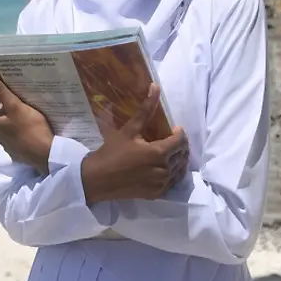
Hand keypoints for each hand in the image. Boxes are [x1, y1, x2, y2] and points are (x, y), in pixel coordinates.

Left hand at [0, 69, 53, 174]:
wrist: (46, 154)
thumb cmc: (31, 128)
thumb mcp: (16, 106)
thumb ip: (0, 90)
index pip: (3, 105)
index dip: (15, 100)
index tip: (27, 100)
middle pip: (10, 117)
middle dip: (19, 113)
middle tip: (35, 110)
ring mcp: (9, 147)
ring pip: (16, 129)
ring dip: (24, 125)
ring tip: (38, 122)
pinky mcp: (19, 155)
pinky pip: (23, 141)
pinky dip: (28, 137)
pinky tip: (37, 134)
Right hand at [81, 84, 188, 203]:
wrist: (97, 179)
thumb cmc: (112, 152)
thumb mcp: (129, 129)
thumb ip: (146, 110)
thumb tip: (156, 87)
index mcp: (158, 153)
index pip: (181, 141)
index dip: (180, 132)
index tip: (173, 128)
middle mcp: (163, 170)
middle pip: (183, 155)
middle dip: (180, 145)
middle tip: (171, 139)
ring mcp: (161, 184)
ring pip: (180, 169)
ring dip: (178, 159)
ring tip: (169, 152)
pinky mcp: (156, 194)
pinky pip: (173, 182)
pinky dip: (173, 173)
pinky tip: (165, 167)